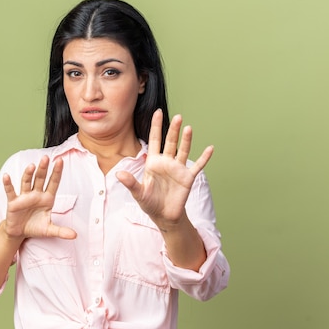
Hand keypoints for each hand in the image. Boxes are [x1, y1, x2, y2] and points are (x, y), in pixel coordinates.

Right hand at [2, 156, 76, 239]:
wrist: (19, 232)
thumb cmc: (35, 227)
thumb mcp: (49, 230)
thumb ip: (61, 231)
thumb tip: (75, 236)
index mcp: (47, 198)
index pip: (53, 183)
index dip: (56, 172)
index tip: (60, 161)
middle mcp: (36, 194)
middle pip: (40, 179)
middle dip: (43, 169)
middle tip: (46, 158)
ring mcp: (24, 196)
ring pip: (26, 182)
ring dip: (28, 174)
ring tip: (31, 166)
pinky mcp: (13, 202)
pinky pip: (11, 191)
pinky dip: (8, 184)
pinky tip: (6, 176)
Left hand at [116, 109, 212, 228]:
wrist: (164, 216)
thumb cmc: (150, 203)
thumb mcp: (138, 193)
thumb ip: (130, 183)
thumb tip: (118, 174)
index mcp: (153, 163)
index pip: (154, 140)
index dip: (156, 126)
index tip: (157, 112)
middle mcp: (166, 162)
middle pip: (170, 142)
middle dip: (173, 129)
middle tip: (177, 117)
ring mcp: (178, 169)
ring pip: (183, 150)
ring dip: (186, 140)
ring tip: (188, 128)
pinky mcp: (188, 178)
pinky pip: (197, 166)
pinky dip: (204, 158)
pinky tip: (210, 148)